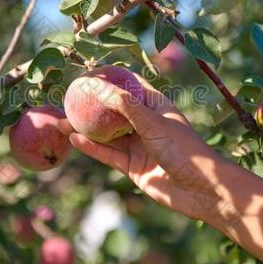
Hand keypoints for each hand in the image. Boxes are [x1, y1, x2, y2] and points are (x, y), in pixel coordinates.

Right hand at [58, 75, 225, 220]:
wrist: (201, 190)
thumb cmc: (185, 150)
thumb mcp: (154, 123)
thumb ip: (126, 106)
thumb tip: (98, 86)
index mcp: (156, 106)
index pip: (129, 85)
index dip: (109, 78)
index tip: (86, 73)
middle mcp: (145, 123)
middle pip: (113, 110)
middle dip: (91, 104)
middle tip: (68, 97)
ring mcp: (138, 145)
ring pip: (106, 134)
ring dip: (85, 128)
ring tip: (61, 120)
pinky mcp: (132, 166)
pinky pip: (107, 154)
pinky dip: (91, 147)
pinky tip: (74, 139)